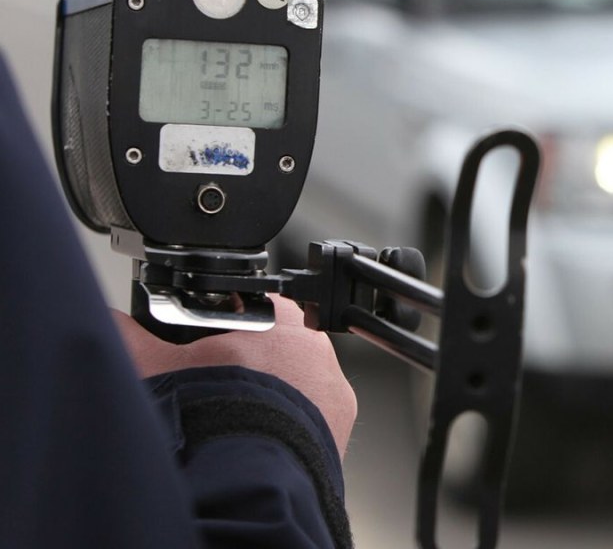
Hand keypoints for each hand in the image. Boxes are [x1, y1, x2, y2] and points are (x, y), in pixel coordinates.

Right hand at [113, 295, 356, 457]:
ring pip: (297, 383)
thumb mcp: (157, 364)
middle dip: (248, 362)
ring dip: (271, 395)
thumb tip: (110, 321)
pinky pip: (312, 419)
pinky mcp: (338, 426)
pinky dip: (288, 425)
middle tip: (217, 383)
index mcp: (280, 319)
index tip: (208, 342)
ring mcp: (332, 389)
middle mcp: (316, 349)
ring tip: (234, 413)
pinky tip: (258, 433)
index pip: (253, 306)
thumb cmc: (210, 410)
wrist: (247, 470)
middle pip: (276, 346)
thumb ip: (131, 336)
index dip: (225, 323)